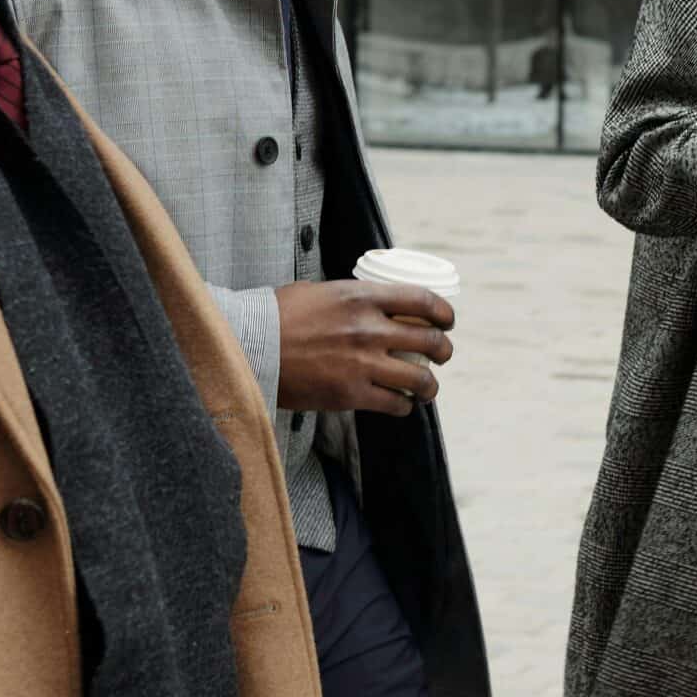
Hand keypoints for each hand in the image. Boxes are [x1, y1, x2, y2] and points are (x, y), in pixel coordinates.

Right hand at [274, 280, 453, 415]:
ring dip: (430, 385)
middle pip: (430, 341)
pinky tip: (401, 404)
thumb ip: (353, 298)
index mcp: (363, 296)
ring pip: (420, 379)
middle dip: (443, 351)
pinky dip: (404, 405)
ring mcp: (362, 363)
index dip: (444, 313)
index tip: (447, 322)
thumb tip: (374, 304)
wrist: (249, 346)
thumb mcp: (321, 291)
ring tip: (427, 388)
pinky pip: (394, 403)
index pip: (423, 301)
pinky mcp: (350, 394)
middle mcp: (369, 329)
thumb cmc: (279, 316)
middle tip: (441, 355)